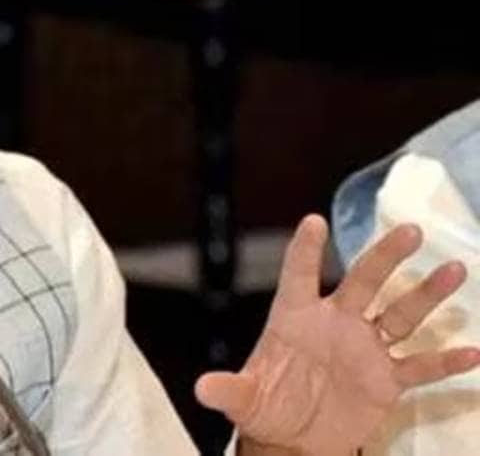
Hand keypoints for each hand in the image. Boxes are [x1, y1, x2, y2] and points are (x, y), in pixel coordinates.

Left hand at [194, 215, 479, 454]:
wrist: (295, 439)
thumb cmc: (266, 406)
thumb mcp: (243, 400)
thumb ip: (228, 390)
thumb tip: (202, 388)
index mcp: (295, 318)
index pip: (298, 275)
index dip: (305, 251)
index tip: (313, 221)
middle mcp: (334, 323)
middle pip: (363, 282)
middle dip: (384, 257)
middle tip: (410, 230)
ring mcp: (364, 348)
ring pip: (400, 314)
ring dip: (426, 294)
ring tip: (453, 269)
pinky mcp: (386, 380)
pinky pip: (420, 366)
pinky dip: (445, 360)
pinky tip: (473, 351)